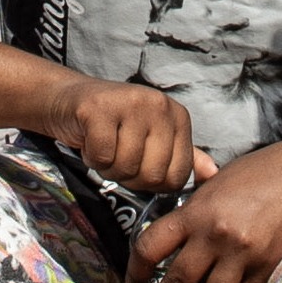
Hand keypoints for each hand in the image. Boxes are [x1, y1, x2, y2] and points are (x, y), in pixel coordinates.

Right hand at [43, 76, 197, 194]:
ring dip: (108, 167)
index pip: (177, 175)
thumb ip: (182, 157)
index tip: (138, 164)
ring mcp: (131, 103)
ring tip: (104, 145)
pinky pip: (101, 157)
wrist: (68, 100)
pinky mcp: (100, 108)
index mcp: (178, 116)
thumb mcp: (153, 139)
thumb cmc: (114, 124)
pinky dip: (91, 157)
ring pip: (125, 167)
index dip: (152, 182)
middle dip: (129, 176)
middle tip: (117, 155)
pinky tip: (90, 139)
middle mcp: (160, 105)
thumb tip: (213, 175)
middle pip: (152, 175)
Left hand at [132, 143, 281, 282]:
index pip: (151, 247)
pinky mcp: (265, 269)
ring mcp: (241, 256)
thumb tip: (169, 236)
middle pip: (177, 282)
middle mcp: (214, 236)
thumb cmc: (254, 174)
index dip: (134, 272)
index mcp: (194, 212)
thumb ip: (189, 211)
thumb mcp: (211, 184)